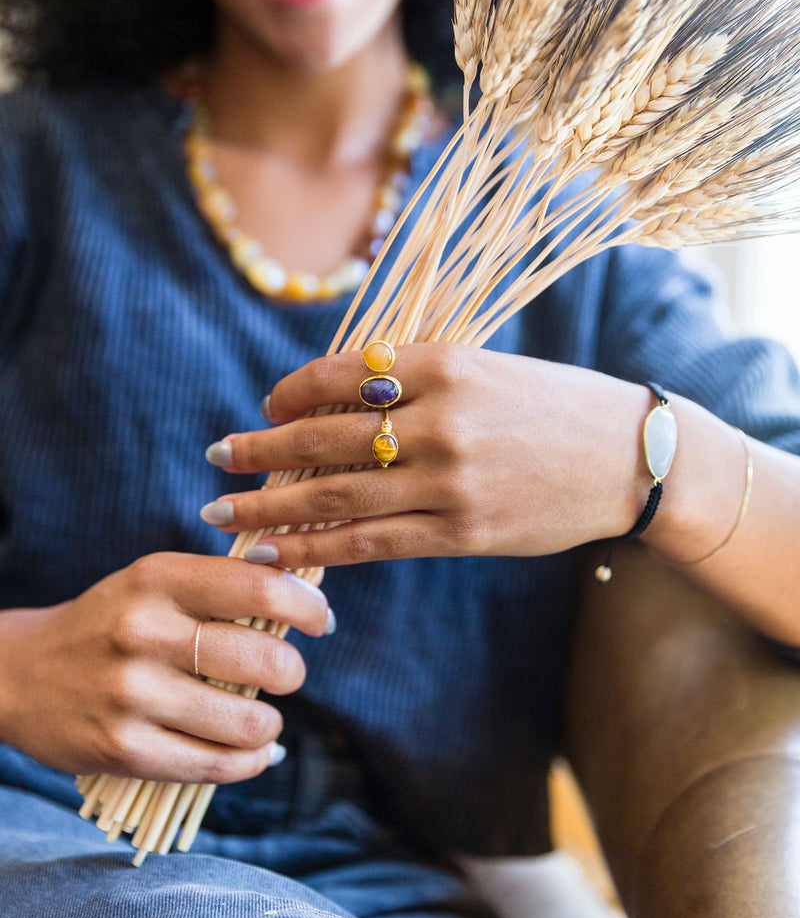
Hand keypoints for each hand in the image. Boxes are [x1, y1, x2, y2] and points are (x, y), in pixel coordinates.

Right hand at [0, 553, 329, 781]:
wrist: (18, 674)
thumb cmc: (110, 621)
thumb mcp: (156, 583)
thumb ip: (227, 585)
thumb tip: (315, 591)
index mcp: (159, 577)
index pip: (262, 588)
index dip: (309, 607)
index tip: (321, 621)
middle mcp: (144, 631)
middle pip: (265, 660)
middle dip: (292, 672)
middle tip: (286, 674)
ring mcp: (131, 694)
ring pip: (247, 722)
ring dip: (269, 725)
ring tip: (262, 718)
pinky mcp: (122, 749)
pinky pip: (215, 765)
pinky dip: (249, 762)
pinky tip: (253, 752)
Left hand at [200, 344, 649, 566]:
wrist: (629, 457)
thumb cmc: (553, 405)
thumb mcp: (485, 368)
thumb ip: (414, 380)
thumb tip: (333, 402)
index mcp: (444, 364)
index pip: (339, 375)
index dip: (290, 391)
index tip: (266, 404)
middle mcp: (440, 420)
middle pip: (323, 438)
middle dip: (260, 450)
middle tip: (218, 455)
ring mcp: (449, 481)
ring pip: (334, 496)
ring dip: (268, 507)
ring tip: (221, 512)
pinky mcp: (462, 532)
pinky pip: (370, 543)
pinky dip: (315, 549)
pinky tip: (275, 553)